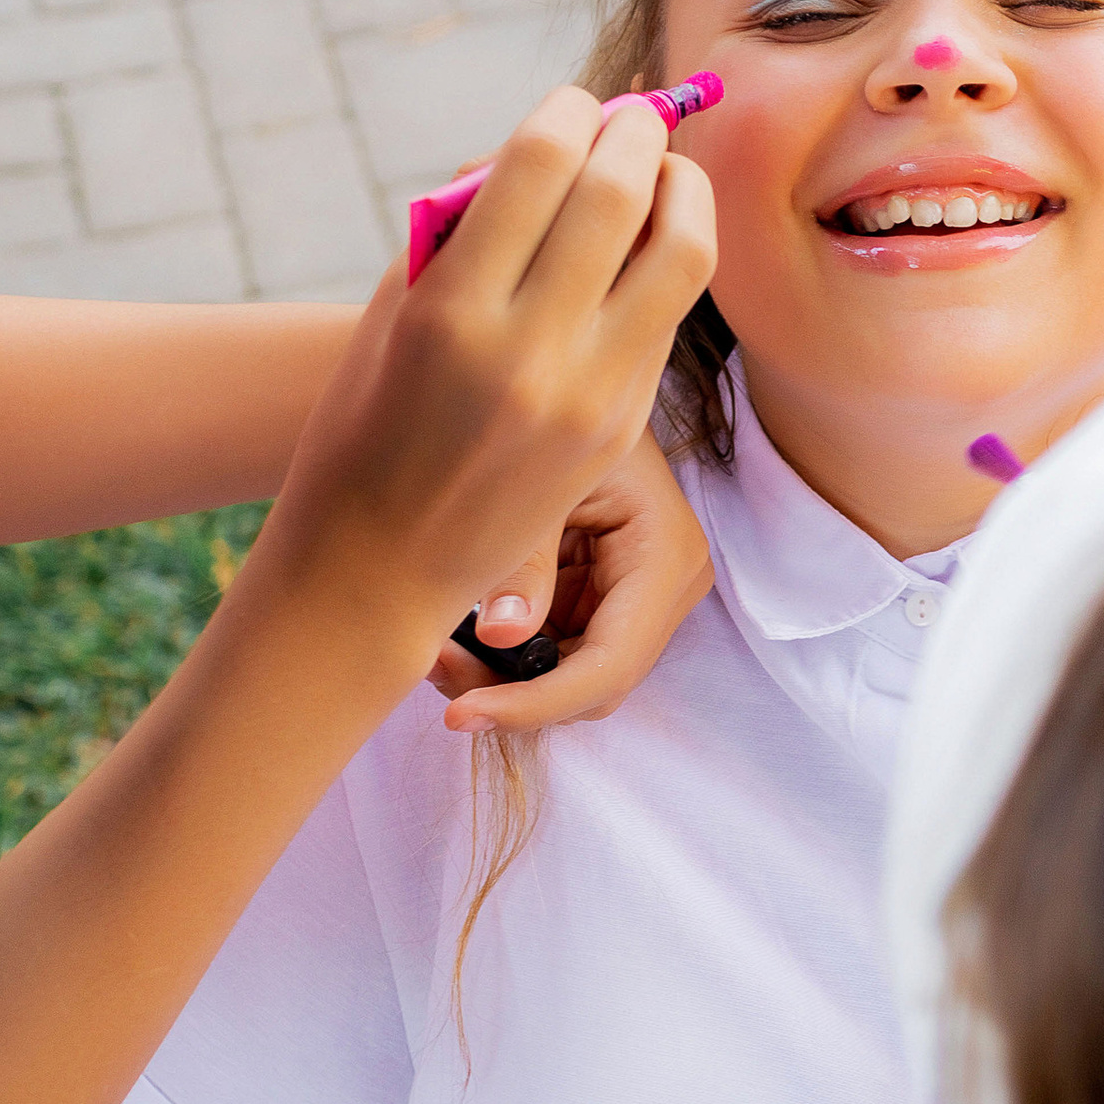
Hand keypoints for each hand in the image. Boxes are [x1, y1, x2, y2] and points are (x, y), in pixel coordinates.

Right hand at [251, 91, 714, 672]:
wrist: (379, 561)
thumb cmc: (368, 415)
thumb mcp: (395, 307)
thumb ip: (468, 223)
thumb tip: (556, 142)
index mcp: (452, 309)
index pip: (539, 164)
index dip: (568, 111)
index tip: (572, 103)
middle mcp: (528, 351)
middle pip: (620, 193)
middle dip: (635, 131)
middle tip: (631, 114)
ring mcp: (587, 395)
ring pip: (680, 252)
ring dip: (680, 188)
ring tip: (661, 169)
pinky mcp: (622, 426)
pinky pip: (666, 315)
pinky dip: (667, 259)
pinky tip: (648, 241)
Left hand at [426, 431, 711, 736]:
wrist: (561, 391)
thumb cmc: (551, 413)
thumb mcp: (535, 481)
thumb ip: (522, 560)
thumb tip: (500, 637)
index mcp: (665, 554)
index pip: (609, 664)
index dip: (536, 703)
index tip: (461, 712)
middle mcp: (667, 589)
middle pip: (592, 686)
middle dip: (512, 696)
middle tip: (435, 673)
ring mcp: (639, 600)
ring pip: (571, 681)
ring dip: (502, 681)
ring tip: (436, 651)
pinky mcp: (607, 602)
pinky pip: (558, 656)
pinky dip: (506, 660)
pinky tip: (457, 638)